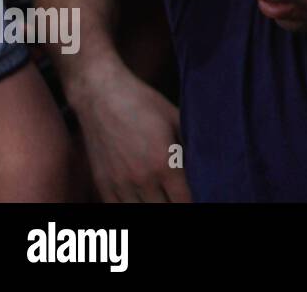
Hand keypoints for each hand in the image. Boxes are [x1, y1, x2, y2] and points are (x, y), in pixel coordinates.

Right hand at [72, 63, 189, 201]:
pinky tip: (141, 201)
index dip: (196, 201)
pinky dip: (130, 208)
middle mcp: (142, 179)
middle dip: (176, 205)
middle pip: (164, 210)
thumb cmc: (142, 103)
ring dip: (155, 207)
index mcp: (164, 163)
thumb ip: (190, 143)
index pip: (185, 200)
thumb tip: (205, 161)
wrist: (101, 95)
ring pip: (140, 212)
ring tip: (163, 198)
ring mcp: (119, 183)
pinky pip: (116, 209)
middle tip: (181, 197)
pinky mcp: (101, 183)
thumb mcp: (176, 118)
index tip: (200, 197)